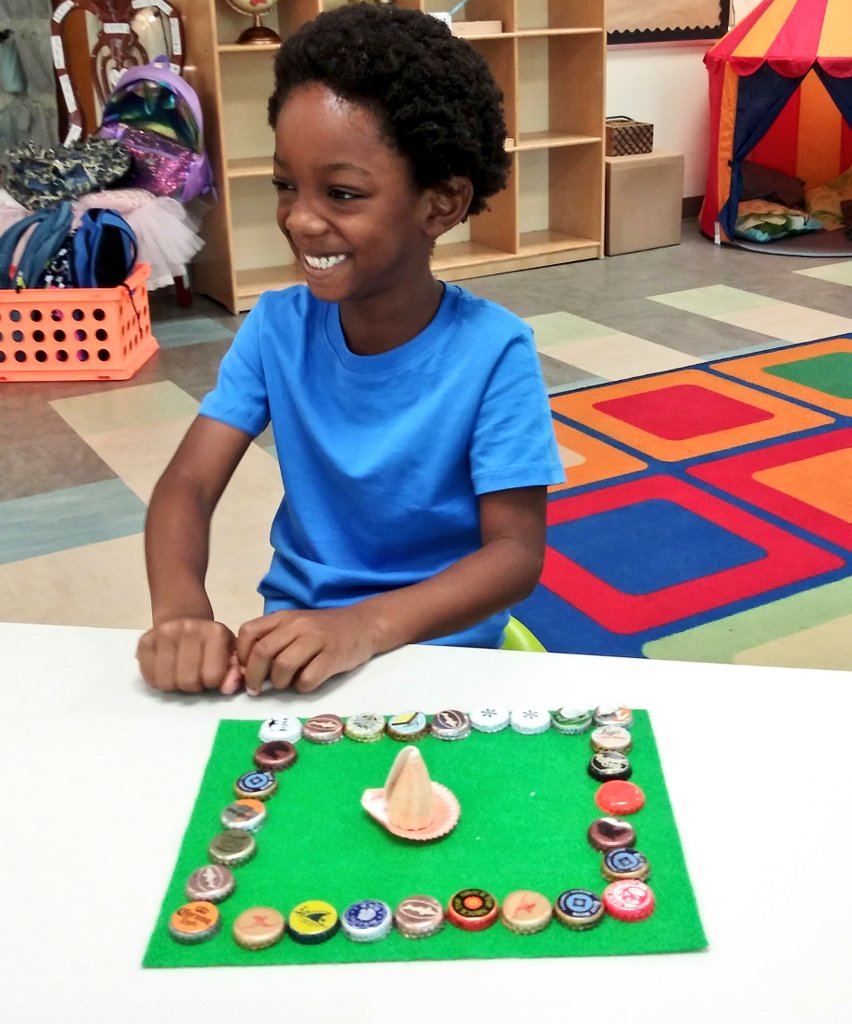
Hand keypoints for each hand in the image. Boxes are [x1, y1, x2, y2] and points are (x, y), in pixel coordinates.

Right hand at [136, 618, 240, 694]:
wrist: (183, 616)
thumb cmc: (210, 641)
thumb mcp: (230, 652)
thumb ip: (235, 672)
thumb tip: (227, 689)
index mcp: (215, 632)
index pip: (212, 677)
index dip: (212, 683)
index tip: (210, 675)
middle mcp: (189, 628)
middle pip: (187, 682)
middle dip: (192, 686)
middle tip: (194, 676)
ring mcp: (164, 633)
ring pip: (166, 682)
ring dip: (174, 685)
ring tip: (180, 674)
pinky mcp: (145, 641)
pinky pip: (148, 677)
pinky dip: (157, 680)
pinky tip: (166, 670)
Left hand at [236, 606, 378, 693]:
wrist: (364, 625)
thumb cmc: (324, 630)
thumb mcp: (296, 626)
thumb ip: (273, 640)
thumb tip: (247, 669)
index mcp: (284, 617)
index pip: (249, 632)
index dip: (241, 655)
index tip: (245, 670)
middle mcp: (298, 625)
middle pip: (263, 652)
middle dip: (254, 677)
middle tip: (256, 690)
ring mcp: (316, 640)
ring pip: (282, 667)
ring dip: (279, 683)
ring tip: (286, 684)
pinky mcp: (332, 657)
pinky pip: (307, 680)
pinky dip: (302, 687)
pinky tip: (307, 682)